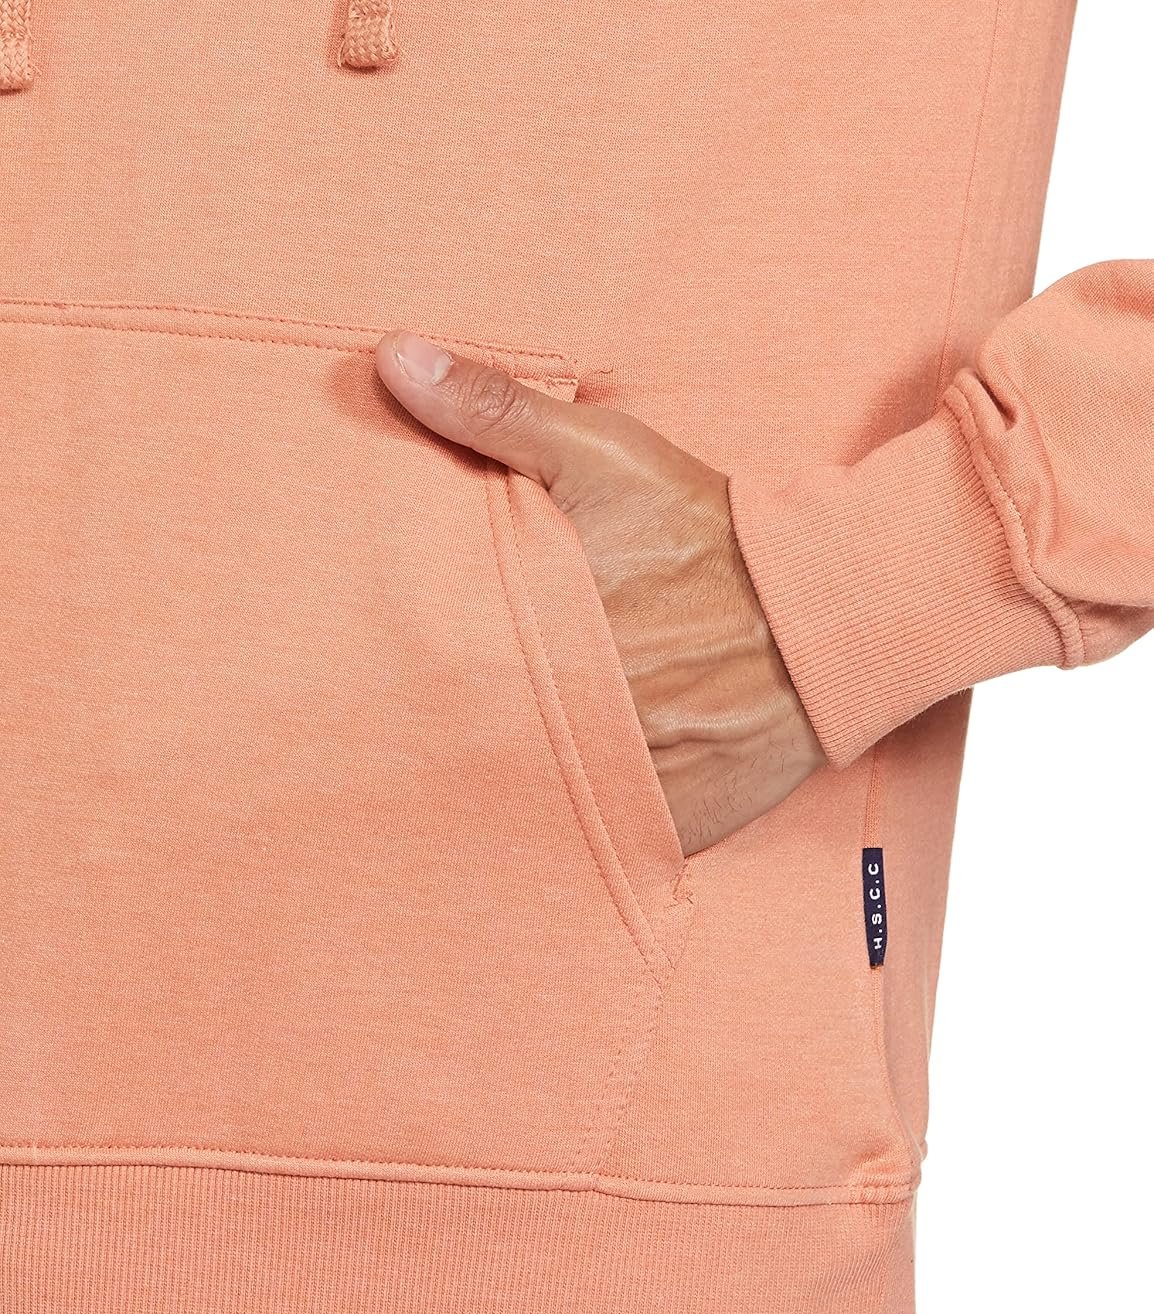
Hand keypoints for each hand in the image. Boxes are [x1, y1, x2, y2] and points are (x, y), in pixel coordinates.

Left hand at [375, 331, 826, 856]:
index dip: (390, 678)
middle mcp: (570, 715)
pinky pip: (597, 845)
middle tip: (388, 744)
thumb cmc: (711, 532)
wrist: (829, 611)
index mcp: (536, 633)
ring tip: (457, 788)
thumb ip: (496, 413)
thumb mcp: (605, 457)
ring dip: (499, 792)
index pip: (431, 673)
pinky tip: (548, 817)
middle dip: (436, 740)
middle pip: (468, 747)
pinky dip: (573, 833)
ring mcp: (619, 779)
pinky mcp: (666, 821)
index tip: (353, 674)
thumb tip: (393, 357)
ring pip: (525, 806)